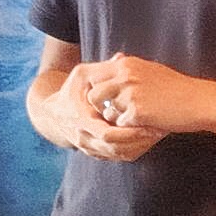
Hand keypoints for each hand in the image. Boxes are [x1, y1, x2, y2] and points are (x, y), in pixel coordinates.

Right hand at [38, 71, 163, 160]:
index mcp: (80, 120)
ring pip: (120, 156)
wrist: (54, 114)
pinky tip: (151, 139)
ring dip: (142, 147)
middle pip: (117, 149)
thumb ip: (101, 69)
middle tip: (161, 130)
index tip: (150, 123)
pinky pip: (120, 157)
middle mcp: (84, 139)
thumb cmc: (71, 90)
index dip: (130, 132)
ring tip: (160, 134)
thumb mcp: (82, 76)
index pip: (108, 134)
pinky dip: (137, 150)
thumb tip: (120, 57)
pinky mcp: (97, 153)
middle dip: (140, 141)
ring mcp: (90, 148)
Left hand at [68, 53, 215, 139]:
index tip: (104, 103)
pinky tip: (145, 125)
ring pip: (106, 113)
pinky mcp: (137, 112)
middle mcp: (125, 76)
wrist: (199, 101)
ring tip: (134, 120)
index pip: (93, 76)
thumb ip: (128, 70)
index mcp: (126, 64)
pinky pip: (121, 125)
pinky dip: (130, 128)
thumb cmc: (176, 87)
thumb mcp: (149, 70)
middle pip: (93, 95)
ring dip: (116, 120)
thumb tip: (112, 65)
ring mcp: (130, 94)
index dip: (95, 91)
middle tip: (113, 115)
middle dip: (99, 108)